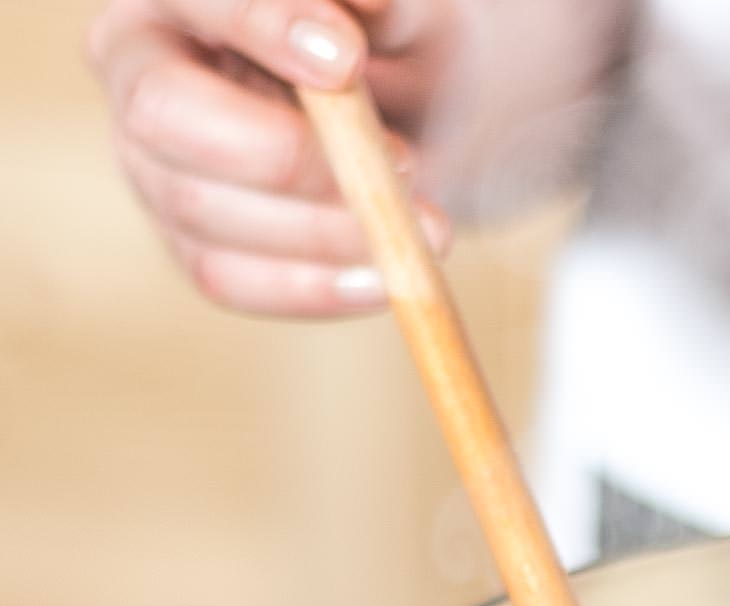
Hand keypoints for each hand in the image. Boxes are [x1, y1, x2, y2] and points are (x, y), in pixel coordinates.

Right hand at [89, 0, 464, 317]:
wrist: (410, 122)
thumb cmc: (391, 48)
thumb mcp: (407, 16)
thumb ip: (390, 5)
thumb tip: (369, 0)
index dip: (262, 25)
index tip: (346, 59)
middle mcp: (139, 72)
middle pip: (168, 114)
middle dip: (286, 151)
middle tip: (403, 166)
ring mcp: (151, 164)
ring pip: (202, 209)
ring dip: (322, 230)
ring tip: (426, 228)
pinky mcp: (188, 242)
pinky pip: (230, 278)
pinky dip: (314, 287)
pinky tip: (388, 280)